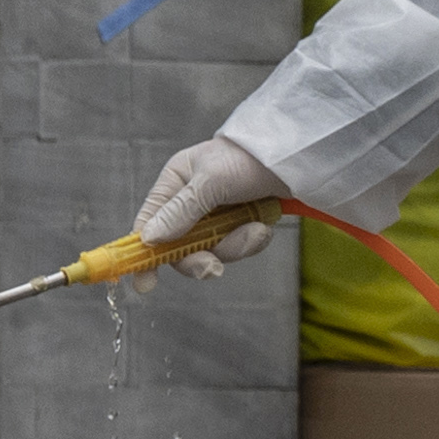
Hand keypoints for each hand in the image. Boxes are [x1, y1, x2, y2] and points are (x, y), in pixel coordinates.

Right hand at [131, 135, 285, 273]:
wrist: (294, 155)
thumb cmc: (247, 157)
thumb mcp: (210, 180)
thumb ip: (180, 211)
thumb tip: (149, 238)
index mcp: (175, 184)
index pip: (149, 224)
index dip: (144, 254)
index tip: (145, 283)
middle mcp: (191, 202)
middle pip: (181, 248)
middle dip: (199, 259)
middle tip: (214, 268)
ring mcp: (217, 216)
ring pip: (213, 251)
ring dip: (234, 246)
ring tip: (255, 229)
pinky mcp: (241, 224)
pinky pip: (238, 247)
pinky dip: (251, 240)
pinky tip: (263, 225)